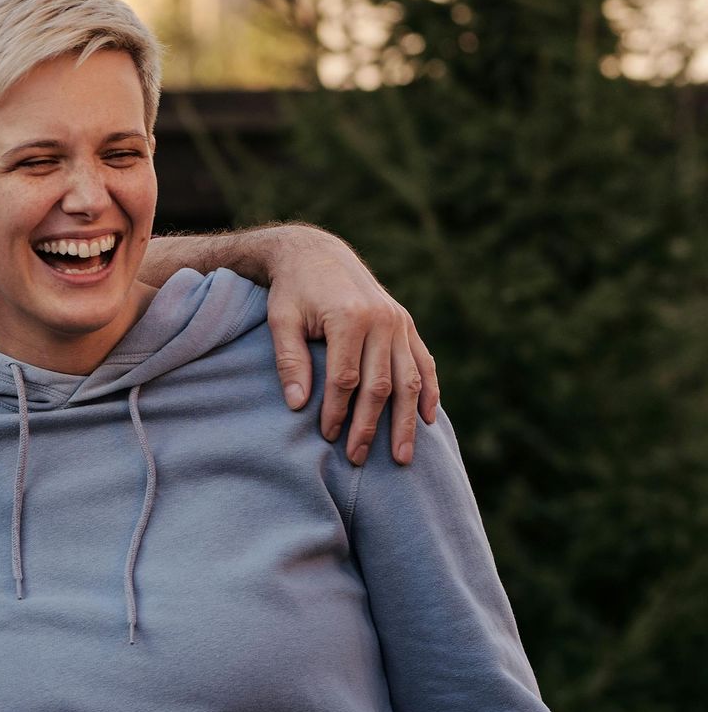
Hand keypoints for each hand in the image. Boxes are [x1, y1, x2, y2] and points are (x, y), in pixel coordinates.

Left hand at [257, 227, 439, 465]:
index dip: (336, 411)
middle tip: (357, 458)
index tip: (327, 436)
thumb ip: (290, 361)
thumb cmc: (294, 290)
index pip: (345, 379)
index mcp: (349, 317)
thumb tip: (297, 406)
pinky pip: (424, 363)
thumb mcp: (282, 320)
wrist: (318, 253)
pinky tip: (426, 420)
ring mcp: (399, 322)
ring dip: (405, 422)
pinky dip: (429, 392)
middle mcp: (382, 320)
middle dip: (369, 426)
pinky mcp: (407, 323)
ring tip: (402, 457)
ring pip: (408, 381)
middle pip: (380, 386)